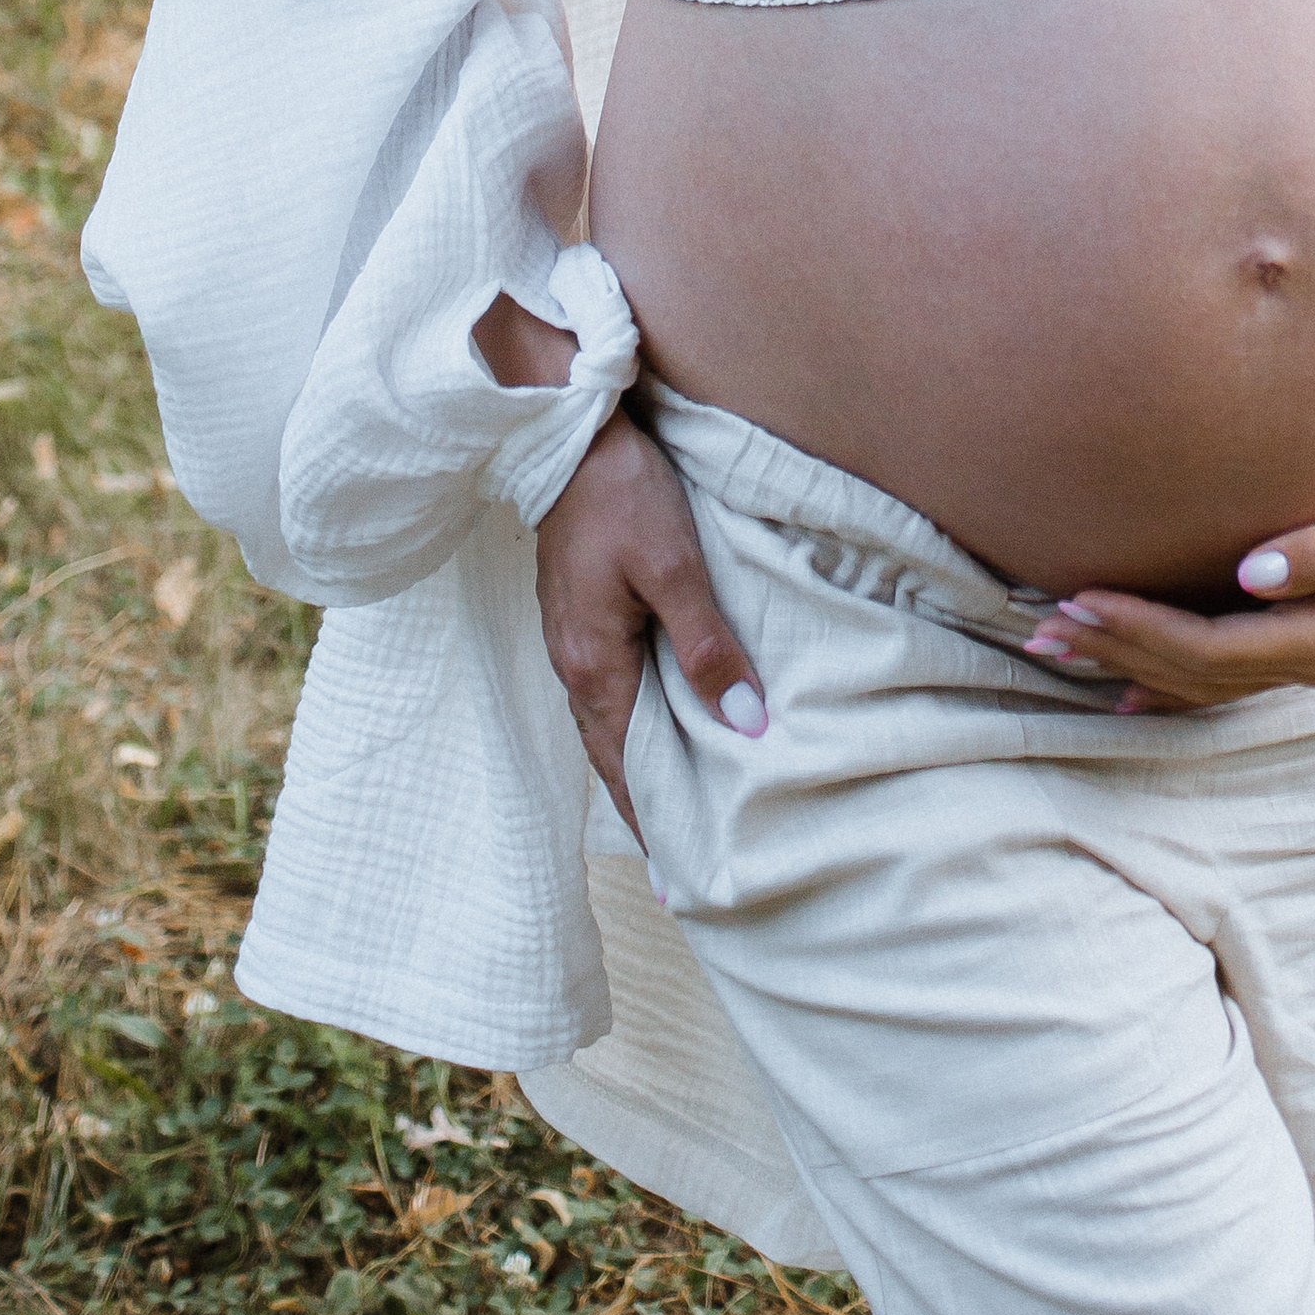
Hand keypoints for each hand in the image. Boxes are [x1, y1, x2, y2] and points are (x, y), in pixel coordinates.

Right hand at [532, 406, 765, 838]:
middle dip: (650, 810)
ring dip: (644, 767)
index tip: (684, 878)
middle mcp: (577, 666)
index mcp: (595, 666)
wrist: (571, 436)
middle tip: (688, 863)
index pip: (628, 770)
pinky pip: (613, 690)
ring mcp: (576, 640)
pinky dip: (638, 723)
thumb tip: (744, 726)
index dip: (657, 823)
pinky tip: (663, 725)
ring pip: (613, 724)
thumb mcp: (674, 567)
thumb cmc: (623, 496)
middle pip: (616, 757)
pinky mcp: (584, 615)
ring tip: (682, 807)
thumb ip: (707, 647)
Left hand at [1019, 439, 1314, 714]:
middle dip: (1116, 653)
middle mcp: (1304, 660)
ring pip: (1197, 679)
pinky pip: (1217, 675)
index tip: (1081, 602)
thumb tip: (1255, 574)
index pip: (1208, 651)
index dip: (1141, 635)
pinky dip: (1164, 681)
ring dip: (1126, 665)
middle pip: (1191, 674)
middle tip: (1041, 630)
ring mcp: (1298, 654)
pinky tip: (1124, 689)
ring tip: (1057, 646)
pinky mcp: (1294, 637)